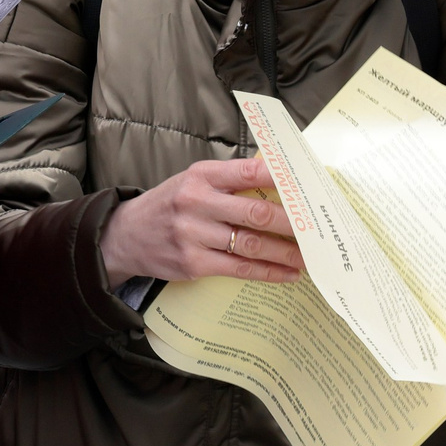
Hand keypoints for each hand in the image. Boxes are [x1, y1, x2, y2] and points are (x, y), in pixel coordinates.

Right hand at [99, 157, 303, 284]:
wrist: (126, 235)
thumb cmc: (171, 205)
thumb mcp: (192, 181)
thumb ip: (230, 181)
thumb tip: (281, 181)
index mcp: (200, 176)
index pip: (248, 171)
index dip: (282, 179)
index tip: (310, 186)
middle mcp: (195, 202)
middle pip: (256, 213)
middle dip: (294, 223)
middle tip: (319, 230)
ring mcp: (193, 234)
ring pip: (252, 244)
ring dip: (286, 252)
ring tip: (309, 257)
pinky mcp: (193, 263)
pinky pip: (239, 268)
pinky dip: (268, 272)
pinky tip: (287, 274)